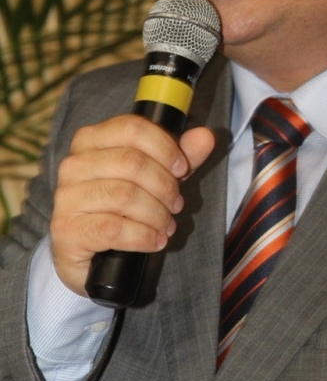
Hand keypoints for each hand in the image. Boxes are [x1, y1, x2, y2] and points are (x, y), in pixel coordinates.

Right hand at [50, 115, 214, 295]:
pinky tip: (156, 241)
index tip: (182, 168)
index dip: (164, 147)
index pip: (132, 128)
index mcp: (91, 140)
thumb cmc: (121, 206)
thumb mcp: (156, 176)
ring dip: (157, 213)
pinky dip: (144, 236)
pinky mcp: (67, 230)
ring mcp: (66, 197)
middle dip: (165, 186)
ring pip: (125, 195)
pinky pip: (114, 228)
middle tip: (177, 204)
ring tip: (168, 224)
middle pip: (132, 162)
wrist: (87, 253)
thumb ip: (181, 156)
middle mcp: (74, 164)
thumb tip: (206, 137)